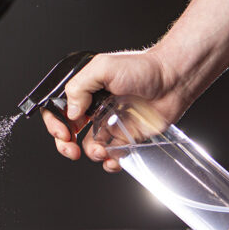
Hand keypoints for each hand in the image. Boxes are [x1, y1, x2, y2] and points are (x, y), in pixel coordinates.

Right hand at [41, 48, 189, 170]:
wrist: (173, 80)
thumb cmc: (143, 68)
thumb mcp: (103, 67)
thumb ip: (79, 87)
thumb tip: (71, 112)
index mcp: (85, 91)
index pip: (59, 111)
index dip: (55, 124)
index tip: (64, 131)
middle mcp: (95, 109)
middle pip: (68, 133)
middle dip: (65, 145)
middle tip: (70, 149)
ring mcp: (110, 124)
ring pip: (89, 147)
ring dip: (91, 153)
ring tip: (100, 150)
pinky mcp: (127, 137)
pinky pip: (112, 155)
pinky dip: (110, 162)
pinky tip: (112, 159)